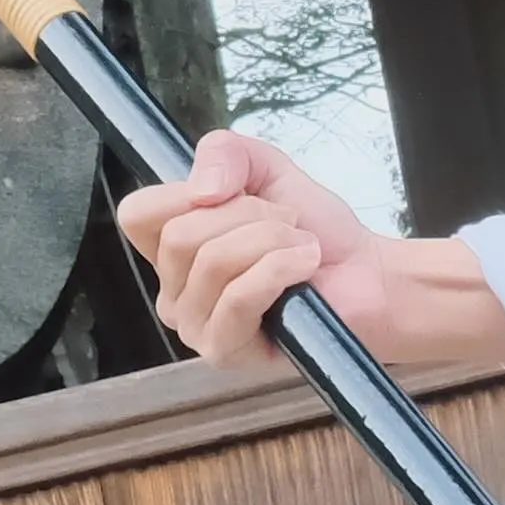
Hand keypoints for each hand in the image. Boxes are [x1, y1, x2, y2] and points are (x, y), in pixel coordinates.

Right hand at [122, 134, 489, 371]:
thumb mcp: (266, 169)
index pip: (137, 214)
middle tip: (286, 224)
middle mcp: (173, 291)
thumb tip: (200, 191)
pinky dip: (280, 269)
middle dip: (247, 215)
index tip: (236, 194)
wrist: (367, 275)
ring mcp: (195, 326)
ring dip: (272, 241)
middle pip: (180, 235)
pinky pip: (239, 297)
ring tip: (301, 248)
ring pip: (211, 261)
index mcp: (170, 249)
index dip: (186, 193)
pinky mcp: (226, 351)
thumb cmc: (316, 230)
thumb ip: (223, 153)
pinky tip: (305, 268)